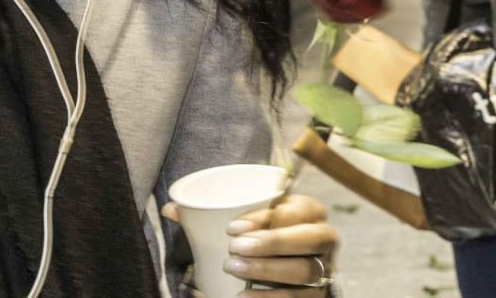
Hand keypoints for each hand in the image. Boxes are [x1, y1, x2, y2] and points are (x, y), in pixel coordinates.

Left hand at [164, 195, 338, 295]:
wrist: (288, 269)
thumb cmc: (263, 236)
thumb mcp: (248, 221)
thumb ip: (214, 213)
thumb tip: (171, 208)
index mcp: (309, 210)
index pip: (294, 209)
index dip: (266, 217)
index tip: (232, 227)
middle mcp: (324, 237)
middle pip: (307, 239)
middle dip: (272, 243)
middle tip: (235, 248)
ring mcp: (324, 268)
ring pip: (304, 270)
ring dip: (268, 270)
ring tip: (234, 269)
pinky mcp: (318, 295)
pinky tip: (243, 297)